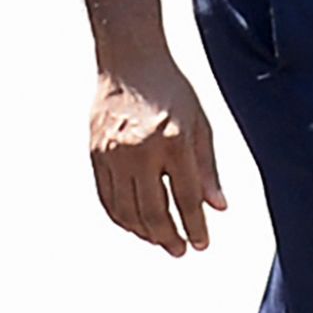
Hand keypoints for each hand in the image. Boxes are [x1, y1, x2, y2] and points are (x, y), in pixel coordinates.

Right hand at [87, 59, 225, 255]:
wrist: (129, 61)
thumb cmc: (170, 89)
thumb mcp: (199, 125)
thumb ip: (208, 169)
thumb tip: (217, 208)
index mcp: (172, 141)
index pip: (186, 198)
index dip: (195, 227)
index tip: (202, 243)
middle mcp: (140, 151)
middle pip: (153, 212)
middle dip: (169, 238)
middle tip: (180, 250)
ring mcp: (113, 154)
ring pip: (127, 211)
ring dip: (145, 233)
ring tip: (161, 240)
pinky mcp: (96, 154)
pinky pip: (107, 198)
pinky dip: (122, 218)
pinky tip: (136, 224)